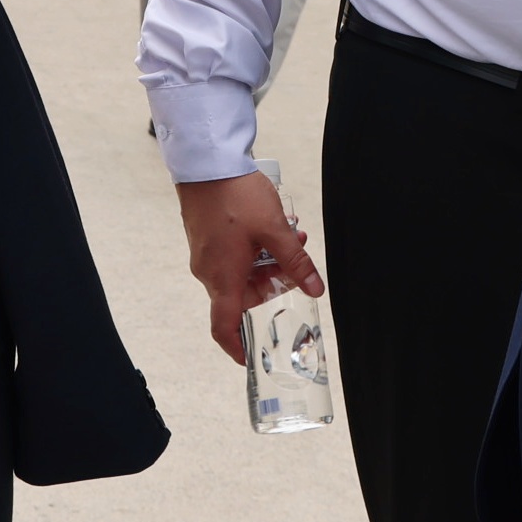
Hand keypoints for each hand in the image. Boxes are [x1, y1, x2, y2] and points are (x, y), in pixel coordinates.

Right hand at [176, 167, 323, 361]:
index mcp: (223, 278)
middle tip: (296, 259)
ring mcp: (205, 254)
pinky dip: (253, 249)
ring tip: (290, 232)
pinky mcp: (205, 238)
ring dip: (267, 260)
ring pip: (241, 272)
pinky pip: (232, 256)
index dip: (237, 348)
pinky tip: (271, 226)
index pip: (224, 327)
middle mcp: (209, 271)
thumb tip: (316, 289)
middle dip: (274, 281)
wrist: (205, 163)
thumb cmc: (235, 196)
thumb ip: (297, 263)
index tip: (250, 358)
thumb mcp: (275, 231)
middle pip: (244, 295)